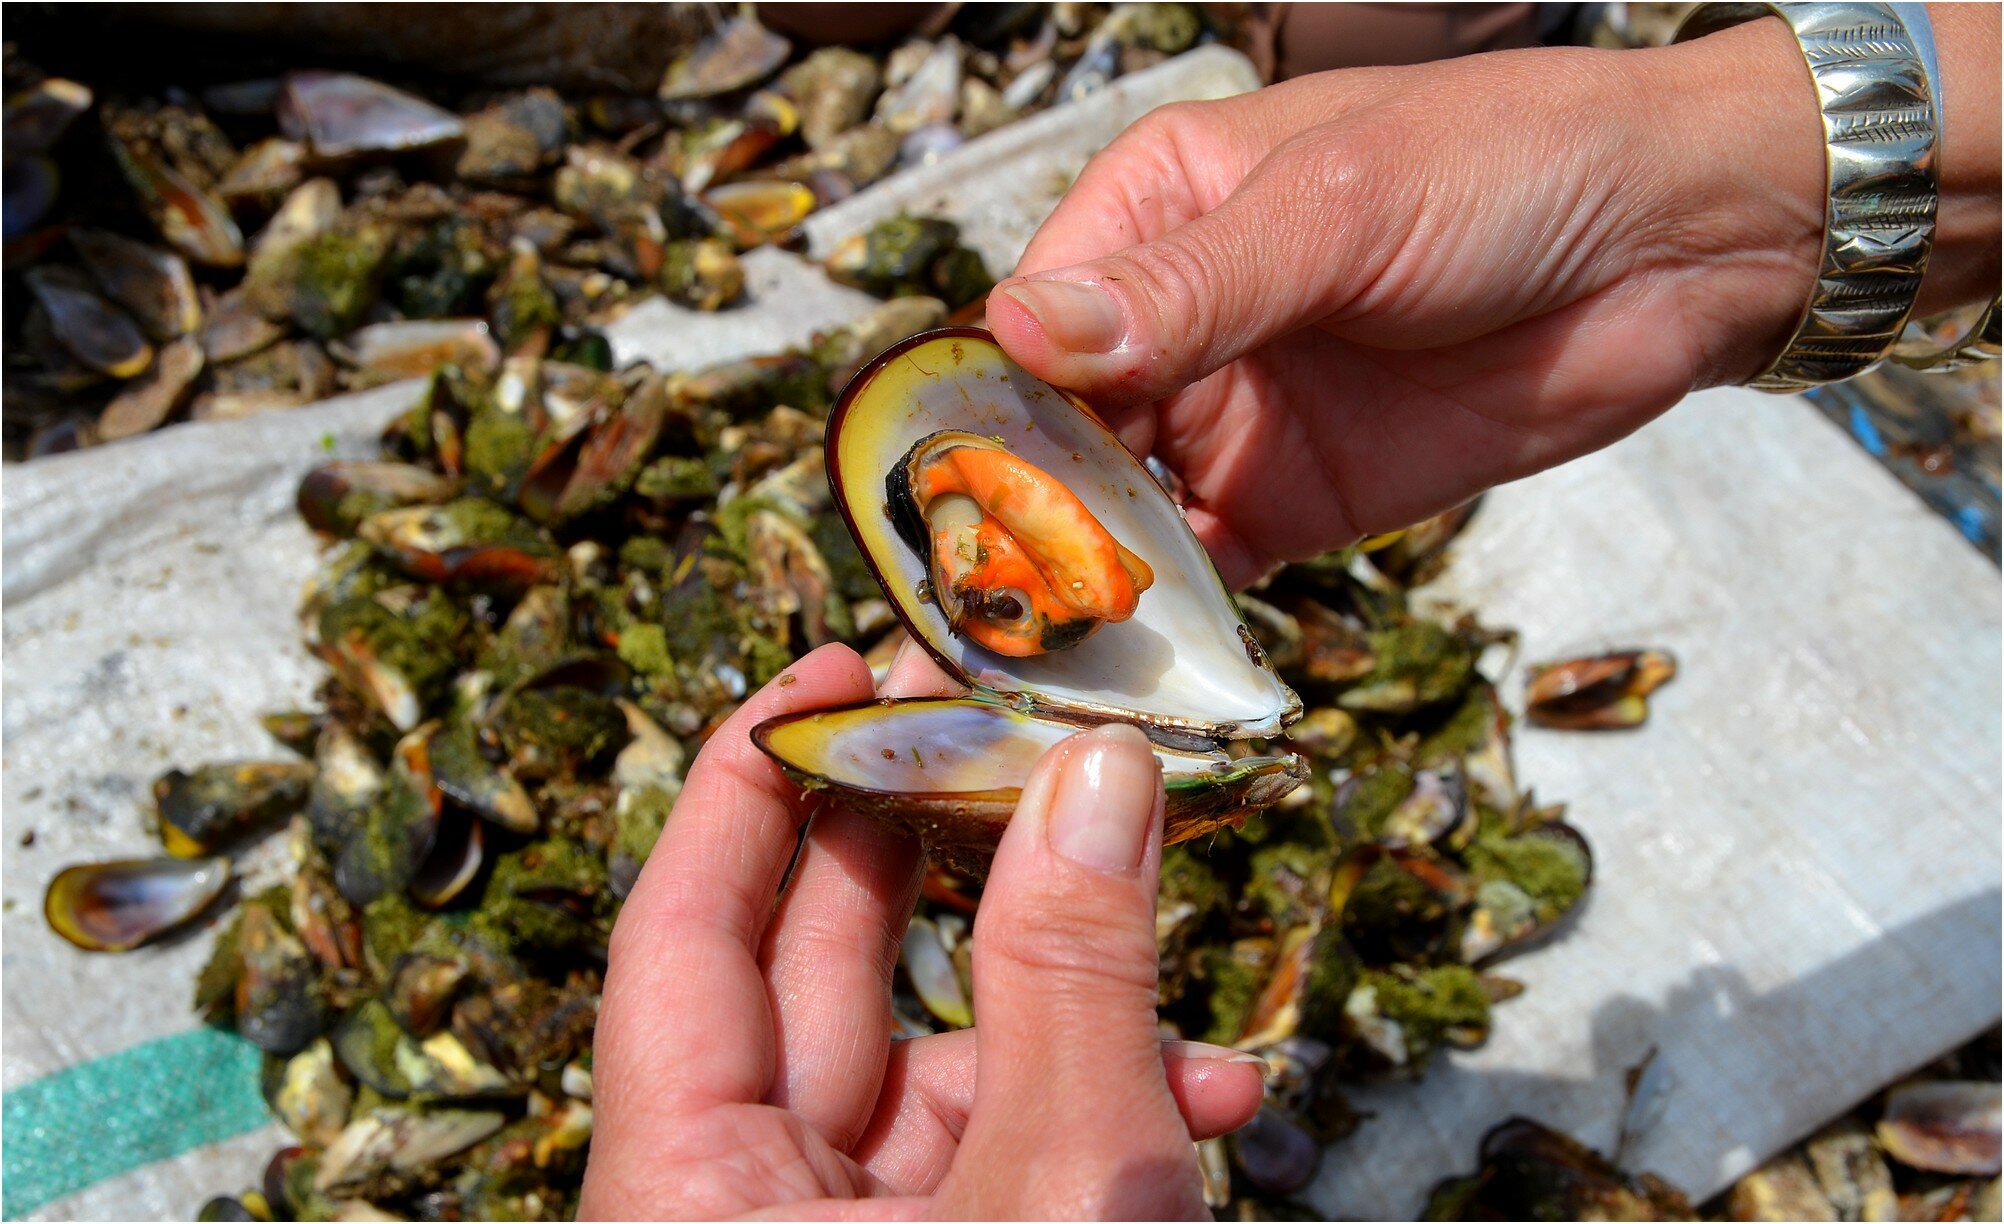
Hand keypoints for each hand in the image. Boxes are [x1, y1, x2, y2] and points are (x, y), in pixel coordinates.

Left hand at [579, 642, 1265, 1218]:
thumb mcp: (1063, 1184)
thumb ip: (1071, 978)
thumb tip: (1097, 770)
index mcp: (687, 1194)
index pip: (679, 933)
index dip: (749, 780)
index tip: (830, 668)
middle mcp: (738, 1209)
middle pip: (814, 976)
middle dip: (928, 843)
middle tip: (993, 717)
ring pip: (931, 1067)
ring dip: (1071, 1002)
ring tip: (1158, 911)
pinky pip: (991, 1151)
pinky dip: (1092, 1111)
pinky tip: (1206, 1091)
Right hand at [989, 12, 1999, 587]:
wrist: (1678, 246)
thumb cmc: (1507, 170)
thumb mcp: (1341, 213)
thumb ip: (1192, 287)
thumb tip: (1021, 334)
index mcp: (1154, 209)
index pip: (1027, 323)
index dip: (985, 414)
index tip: (949, 507)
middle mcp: (1171, 321)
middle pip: (1052, 434)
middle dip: (1013, 520)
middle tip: (969, 617)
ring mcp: (1227, 418)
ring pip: (1114, 513)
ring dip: (1079, 583)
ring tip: (1031, 663)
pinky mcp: (1290, 505)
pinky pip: (1202, 571)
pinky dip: (1168, 620)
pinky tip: (1136, 667)